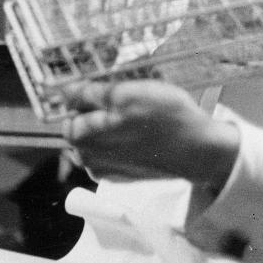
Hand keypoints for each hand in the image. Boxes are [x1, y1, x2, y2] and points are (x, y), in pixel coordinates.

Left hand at [61, 79, 238, 187]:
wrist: (199, 151)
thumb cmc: (165, 119)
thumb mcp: (127, 93)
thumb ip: (90, 93)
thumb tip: (63, 91)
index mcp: (83, 137)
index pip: (67, 111)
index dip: (85, 96)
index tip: (106, 88)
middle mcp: (88, 158)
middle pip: (81, 126)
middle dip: (97, 110)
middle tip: (126, 98)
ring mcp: (106, 169)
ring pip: (97, 138)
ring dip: (110, 124)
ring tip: (137, 115)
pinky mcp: (123, 174)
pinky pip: (113, 151)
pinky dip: (122, 140)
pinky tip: (142, 133)